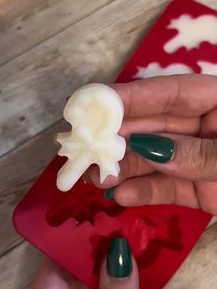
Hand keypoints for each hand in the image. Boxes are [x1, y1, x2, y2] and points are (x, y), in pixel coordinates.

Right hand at [89, 75, 216, 214]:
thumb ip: (198, 153)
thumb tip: (148, 148)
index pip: (170, 93)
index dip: (131, 97)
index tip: (94, 104)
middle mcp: (203, 127)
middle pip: (153, 126)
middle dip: (118, 136)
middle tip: (84, 146)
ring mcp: (197, 159)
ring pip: (153, 159)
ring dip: (123, 167)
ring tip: (97, 177)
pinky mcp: (198, 189)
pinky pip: (166, 188)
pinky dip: (143, 192)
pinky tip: (122, 195)